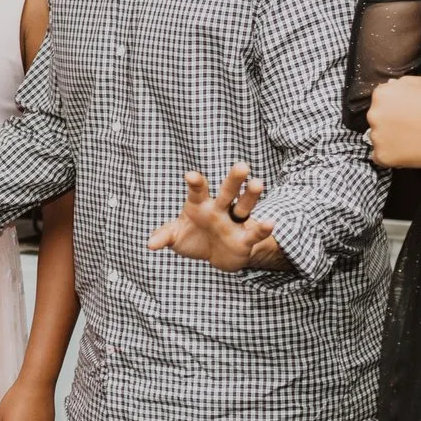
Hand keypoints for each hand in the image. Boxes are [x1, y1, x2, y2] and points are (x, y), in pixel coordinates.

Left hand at [145, 163, 275, 272]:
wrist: (214, 255)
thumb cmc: (193, 238)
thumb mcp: (175, 237)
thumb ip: (164, 236)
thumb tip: (150, 244)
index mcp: (200, 205)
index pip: (198, 191)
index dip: (196, 183)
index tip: (191, 176)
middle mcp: (220, 209)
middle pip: (228, 191)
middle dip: (234, 180)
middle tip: (242, 165)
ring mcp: (234, 222)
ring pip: (245, 205)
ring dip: (251, 195)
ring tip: (258, 183)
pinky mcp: (245, 239)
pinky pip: (255, 233)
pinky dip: (262, 229)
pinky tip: (271, 223)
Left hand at [365, 74, 420, 173]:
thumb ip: (404, 83)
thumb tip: (390, 84)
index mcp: (382, 94)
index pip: (381, 100)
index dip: (395, 106)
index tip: (408, 112)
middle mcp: (374, 114)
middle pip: (377, 118)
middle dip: (390, 122)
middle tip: (411, 127)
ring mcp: (376, 136)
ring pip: (378, 138)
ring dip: (390, 139)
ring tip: (412, 140)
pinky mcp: (382, 156)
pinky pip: (380, 156)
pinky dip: (391, 156)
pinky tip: (408, 152)